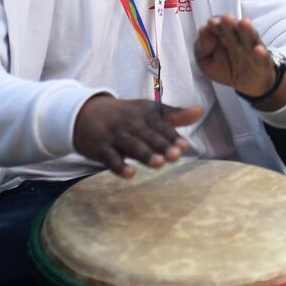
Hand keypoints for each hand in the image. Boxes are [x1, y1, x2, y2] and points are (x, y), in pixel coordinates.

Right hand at [72, 94, 202, 176]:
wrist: (84, 113)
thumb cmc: (125, 115)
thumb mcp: (148, 111)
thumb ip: (174, 115)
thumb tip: (201, 111)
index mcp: (145, 113)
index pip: (161, 126)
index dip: (172, 136)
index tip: (184, 146)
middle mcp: (130, 123)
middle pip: (148, 135)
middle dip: (162, 146)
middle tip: (175, 156)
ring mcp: (114, 135)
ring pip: (131, 145)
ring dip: (145, 154)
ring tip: (159, 163)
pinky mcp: (100, 147)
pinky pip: (110, 157)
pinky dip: (119, 166)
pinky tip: (130, 174)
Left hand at [195, 15, 285, 104]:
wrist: (249, 83)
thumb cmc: (225, 68)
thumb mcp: (207, 62)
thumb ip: (202, 48)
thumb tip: (204, 32)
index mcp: (222, 34)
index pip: (218, 25)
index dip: (215, 24)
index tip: (212, 25)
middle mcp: (238, 37)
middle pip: (233, 27)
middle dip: (229, 23)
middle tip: (226, 19)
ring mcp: (251, 47)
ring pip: (249, 36)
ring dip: (247, 30)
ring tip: (244, 24)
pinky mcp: (262, 61)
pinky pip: (262, 56)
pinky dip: (261, 53)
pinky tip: (258, 50)